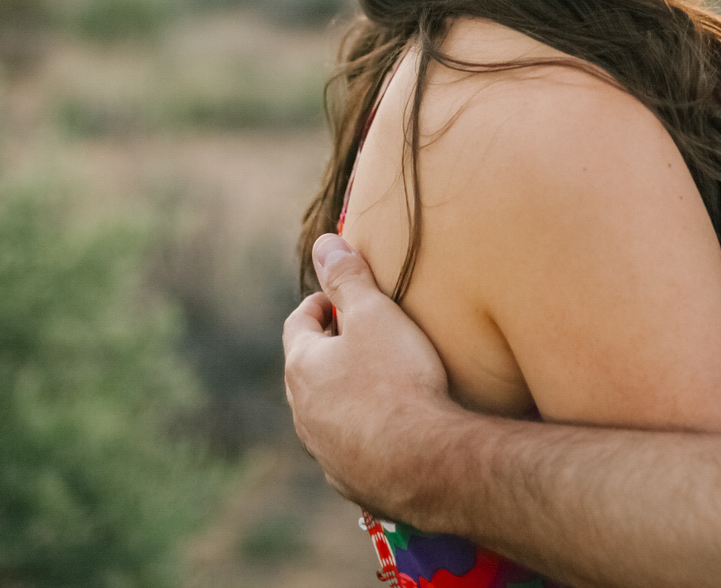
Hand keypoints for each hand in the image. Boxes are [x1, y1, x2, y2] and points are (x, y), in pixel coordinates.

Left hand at [283, 233, 458, 520]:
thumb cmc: (398, 380)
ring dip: (343, 394)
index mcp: (303, 367)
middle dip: (330, 349)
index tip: (338, 298)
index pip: (298, 324)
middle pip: (308, 370)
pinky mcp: (349, 479)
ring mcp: (323, 450)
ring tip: (377, 383)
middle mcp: (303, 412)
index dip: (319, 304)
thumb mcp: (376, 315)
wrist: (422, 461)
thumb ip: (348, 277)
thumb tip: (323, 242)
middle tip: (361, 335)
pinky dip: (362, 433)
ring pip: (325, 412)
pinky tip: (389, 430)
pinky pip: (349, 448)